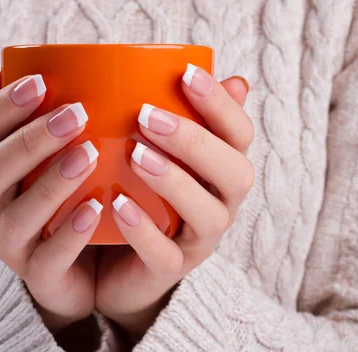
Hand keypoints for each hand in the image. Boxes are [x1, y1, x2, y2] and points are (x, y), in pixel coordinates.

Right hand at [0, 67, 100, 332]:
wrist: (79, 268)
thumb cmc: (63, 200)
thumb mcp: (46, 158)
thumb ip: (23, 119)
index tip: (41, 82)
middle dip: (30, 141)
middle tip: (76, 114)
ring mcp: (13, 246)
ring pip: (17, 217)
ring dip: (51, 183)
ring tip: (88, 154)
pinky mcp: (40, 278)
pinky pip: (49, 259)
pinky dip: (70, 233)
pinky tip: (96, 209)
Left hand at [95, 66, 253, 337]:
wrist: (120, 263)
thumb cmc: (143, 195)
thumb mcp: (158, 154)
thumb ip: (181, 118)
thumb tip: (228, 79)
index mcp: (221, 172)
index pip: (240, 135)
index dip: (221, 105)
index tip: (186, 74)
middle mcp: (221, 205)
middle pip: (234, 173)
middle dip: (195, 141)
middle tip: (147, 116)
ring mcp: (199, 242)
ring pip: (207, 215)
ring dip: (174, 182)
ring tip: (135, 155)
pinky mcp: (170, 271)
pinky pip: (165, 254)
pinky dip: (143, 229)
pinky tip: (117, 203)